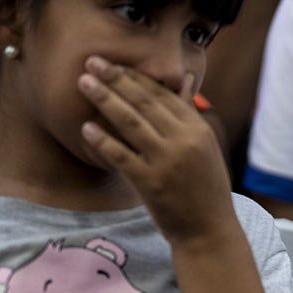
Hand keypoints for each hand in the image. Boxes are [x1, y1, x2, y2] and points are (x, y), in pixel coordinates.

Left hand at [77, 55, 233, 243]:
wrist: (209, 231)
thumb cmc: (205, 189)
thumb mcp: (205, 147)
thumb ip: (189, 113)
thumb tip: (185, 79)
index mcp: (198, 129)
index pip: (163, 95)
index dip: (135, 76)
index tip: (113, 63)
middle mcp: (184, 141)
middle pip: (144, 102)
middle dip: (115, 79)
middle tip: (92, 61)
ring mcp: (167, 162)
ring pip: (130, 123)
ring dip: (105, 100)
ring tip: (84, 83)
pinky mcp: (151, 183)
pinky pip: (121, 156)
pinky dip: (103, 141)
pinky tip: (86, 128)